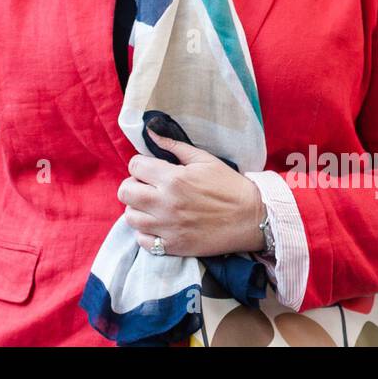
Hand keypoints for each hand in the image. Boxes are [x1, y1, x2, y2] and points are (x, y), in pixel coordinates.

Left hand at [118, 129, 267, 258]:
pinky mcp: (173, 246)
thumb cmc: (229, 186)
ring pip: (130, 217)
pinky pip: (142, 240)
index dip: (140, 164)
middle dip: (133, 184)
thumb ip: (174, 146)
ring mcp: (168, 227)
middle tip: (147, 186)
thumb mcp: (204, 159)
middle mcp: (165, 203)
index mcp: (173, 178)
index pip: (134, 166)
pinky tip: (158, 224)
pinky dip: (146, 232)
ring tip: (152, 206)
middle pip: (125, 191)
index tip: (150, 169)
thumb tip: (151, 131)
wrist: (252, 218)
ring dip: (137, 208)